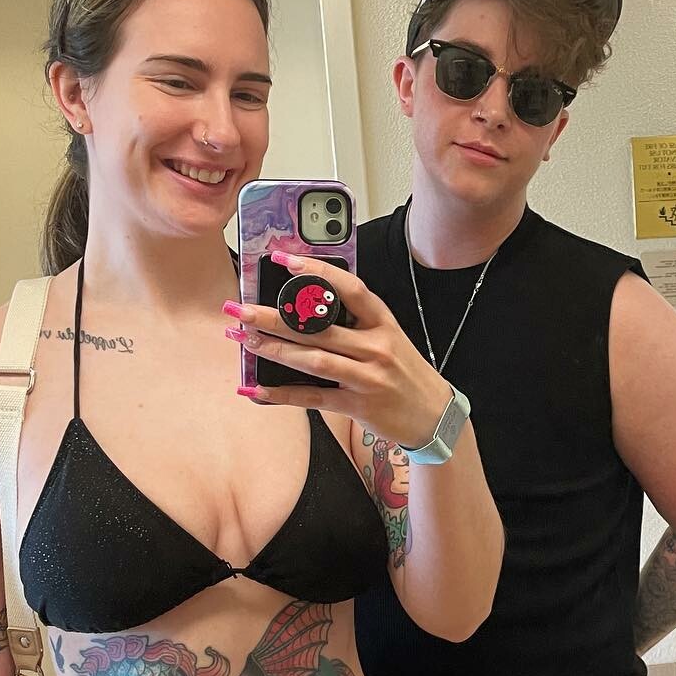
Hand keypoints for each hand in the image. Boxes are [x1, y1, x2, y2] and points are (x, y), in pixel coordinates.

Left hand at [226, 255, 452, 448]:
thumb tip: (307, 310)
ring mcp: (367, 377)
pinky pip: (313, 397)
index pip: (349, 288)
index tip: (283, 260)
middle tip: (241, 309)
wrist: (435, 415)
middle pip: (319, 327)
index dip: (316, 272)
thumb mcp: (390, 339)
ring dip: (274, 350)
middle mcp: (376, 347)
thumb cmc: (406, 373)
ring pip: (313, 359)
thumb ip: (357, 323)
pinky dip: (282, 393)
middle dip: (274, 317)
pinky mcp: (358, 405)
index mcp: (383, 323)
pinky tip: (257, 389)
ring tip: (246, 341)